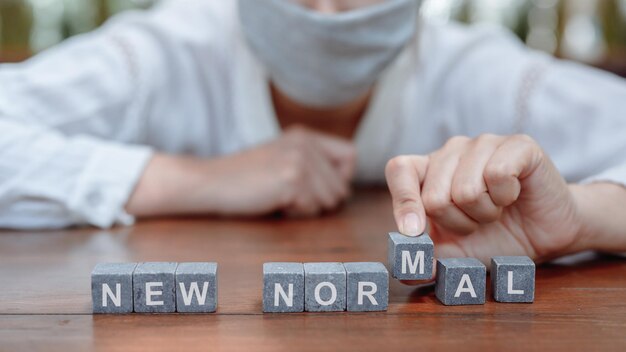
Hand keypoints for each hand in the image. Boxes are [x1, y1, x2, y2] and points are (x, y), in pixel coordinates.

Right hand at [127, 125, 355, 217]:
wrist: (211, 183)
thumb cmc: (245, 179)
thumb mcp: (282, 159)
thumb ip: (313, 166)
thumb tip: (344, 190)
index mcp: (305, 136)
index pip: (351, 155)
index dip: (340, 178)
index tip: (318, 187)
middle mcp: (306, 144)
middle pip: (341, 186)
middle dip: (320, 200)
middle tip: (289, 195)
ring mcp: (299, 160)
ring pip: (331, 200)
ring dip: (308, 208)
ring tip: (280, 197)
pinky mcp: (292, 179)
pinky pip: (312, 209)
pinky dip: (295, 213)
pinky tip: (274, 202)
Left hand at [385, 134, 582, 264]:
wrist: (546, 237)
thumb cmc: (496, 238)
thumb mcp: (455, 255)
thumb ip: (426, 261)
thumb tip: (403, 271)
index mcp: (429, 171)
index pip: (399, 170)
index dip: (404, 201)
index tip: (415, 231)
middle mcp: (451, 152)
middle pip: (434, 196)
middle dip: (458, 224)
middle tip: (477, 222)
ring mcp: (483, 144)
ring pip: (466, 190)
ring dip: (484, 214)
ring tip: (497, 210)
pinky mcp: (516, 144)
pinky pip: (498, 174)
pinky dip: (506, 197)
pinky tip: (514, 195)